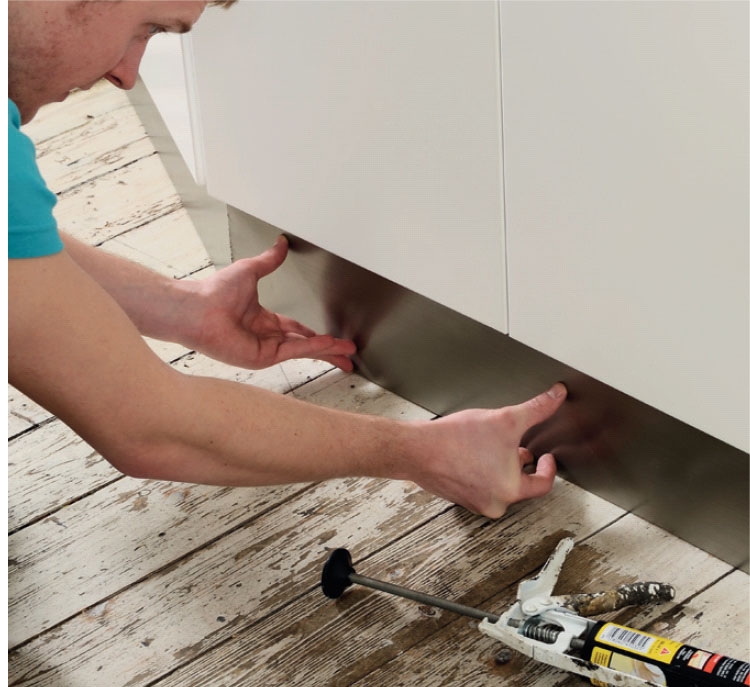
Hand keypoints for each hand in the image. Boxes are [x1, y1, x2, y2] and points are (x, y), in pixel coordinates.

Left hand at [184, 236, 356, 369]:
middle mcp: (265, 337)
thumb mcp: (250, 270)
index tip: (330, 337)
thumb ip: (269, 260)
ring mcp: (264, 349)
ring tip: (348, 355)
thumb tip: (280, 244)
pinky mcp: (261, 357)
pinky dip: (312, 349)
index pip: (295, 330)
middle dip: (328, 350)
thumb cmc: (214, 292)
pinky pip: (293, 352)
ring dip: (327, 352)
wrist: (198, 308)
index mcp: (262, 320)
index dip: (315, 334)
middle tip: (347, 353)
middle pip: (305, 346)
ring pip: (303, 351)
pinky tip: (328, 345)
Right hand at [411, 383, 567, 517]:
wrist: (416, 449)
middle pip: (519, 485)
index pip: (542, 485)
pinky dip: (482, 470)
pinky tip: (473, 451)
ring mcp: (473, 502)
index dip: (548, 467)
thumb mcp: (504, 419)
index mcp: (509, 491)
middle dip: (520, 463)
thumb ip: (536, 409)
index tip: (545, 456)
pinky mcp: (457, 495)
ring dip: (500, 466)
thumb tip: (555, 397)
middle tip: (517, 446)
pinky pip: (479, 484)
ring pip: (498, 484)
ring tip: (492, 445)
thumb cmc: (455, 440)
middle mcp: (493, 503)